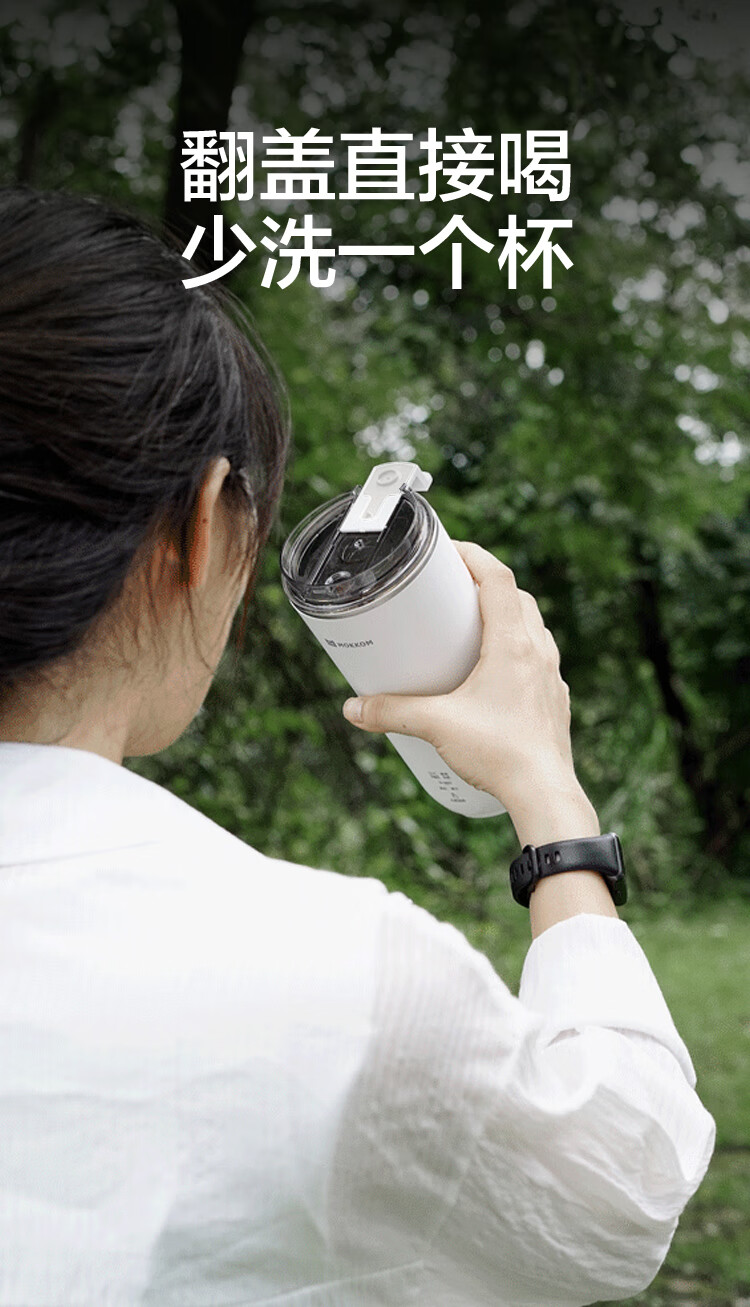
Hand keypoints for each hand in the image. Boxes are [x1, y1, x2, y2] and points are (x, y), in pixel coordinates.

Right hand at [342, 540, 598, 848]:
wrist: (545, 794)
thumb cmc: (499, 753)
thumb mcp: (436, 726)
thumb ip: (391, 712)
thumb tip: (353, 708)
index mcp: (513, 643)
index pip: (499, 578)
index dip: (474, 556)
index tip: (448, 551)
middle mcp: (537, 653)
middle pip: (517, 598)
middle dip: (485, 585)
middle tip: (452, 591)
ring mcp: (550, 677)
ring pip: (531, 629)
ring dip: (506, 617)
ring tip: (472, 628)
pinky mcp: (553, 701)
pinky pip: (537, 660)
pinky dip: (517, 651)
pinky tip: (496, 673)